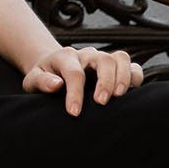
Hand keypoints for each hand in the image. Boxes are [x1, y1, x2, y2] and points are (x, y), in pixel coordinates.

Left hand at [23, 44, 142, 114]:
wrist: (53, 68)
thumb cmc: (44, 77)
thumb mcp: (32, 80)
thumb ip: (41, 81)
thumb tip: (56, 84)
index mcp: (65, 57)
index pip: (73, 72)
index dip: (75, 93)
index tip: (74, 112)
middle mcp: (87, 54)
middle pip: (103, 59)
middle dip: (105, 82)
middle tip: (101, 103)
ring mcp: (102, 59)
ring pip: (121, 58)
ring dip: (124, 77)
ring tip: (119, 97)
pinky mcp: (116, 67)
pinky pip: (133, 66)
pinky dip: (136, 78)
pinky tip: (131, 94)